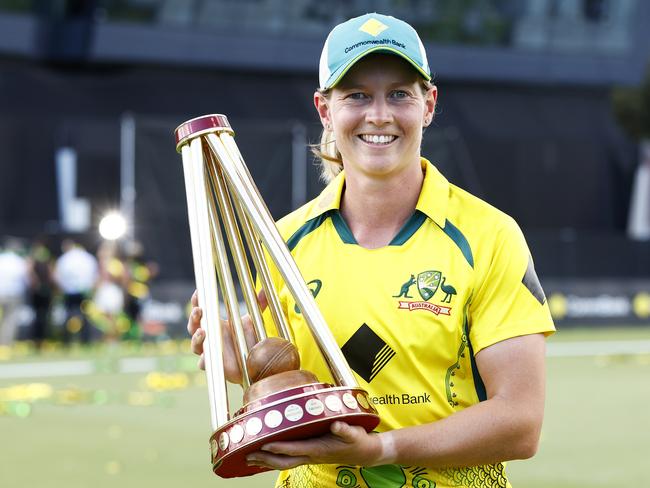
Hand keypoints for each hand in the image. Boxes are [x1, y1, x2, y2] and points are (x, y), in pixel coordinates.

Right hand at [187, 289, 265, 382]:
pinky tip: (205, 356)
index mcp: (215, 324)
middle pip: (193, 326)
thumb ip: (258, 305)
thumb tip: (263, 291)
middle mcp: (209, 337)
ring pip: (195, 345)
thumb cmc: (249, 339)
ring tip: (202, 332)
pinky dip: (204, 360)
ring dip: (196, 338)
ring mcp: (210, 351)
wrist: (254, 362)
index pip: (201, 310)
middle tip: (199, 311)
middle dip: (194, 318)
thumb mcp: (253, 321)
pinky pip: (204, 364)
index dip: (197, 301)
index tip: (199, 292)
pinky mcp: (215, 365)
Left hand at [246, 421, 384, 469]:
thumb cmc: (357, 441)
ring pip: (284, 463)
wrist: (364, 453)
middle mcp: (312, 455)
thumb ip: (345, 429)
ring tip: (249, 458)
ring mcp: (310, 456)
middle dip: (265, 459)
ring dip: (266, 462)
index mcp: (320, 449)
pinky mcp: (310, 454)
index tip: (264, 444)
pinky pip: (288, 459)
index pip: (295, 449)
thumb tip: (336, 423)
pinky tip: (265, 457)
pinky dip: (274, 459)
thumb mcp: (355, 433)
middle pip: (284, 461)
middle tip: (247, 455)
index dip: (279, 447)